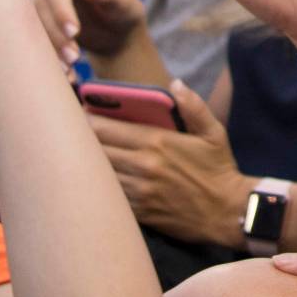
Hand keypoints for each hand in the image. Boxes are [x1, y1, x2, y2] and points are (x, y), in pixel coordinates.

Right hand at [31, 0, 146, 65]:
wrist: (114, 32)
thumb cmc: (122, 10)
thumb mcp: (123, 2)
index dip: (60, 8)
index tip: (74, 32)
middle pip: (40, 3)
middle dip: (55, 33)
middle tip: (74, 58)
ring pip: (30, 20)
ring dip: (48, 46)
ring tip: (69, 67)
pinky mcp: (33, 14)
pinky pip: (30, 34)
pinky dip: (46, 53)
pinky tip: (62, 71)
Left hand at [92, 79, 247, 248]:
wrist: (226, 212)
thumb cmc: (219, 169)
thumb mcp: (214, 133)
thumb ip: (194, 106)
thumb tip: (176, 84)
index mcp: (158, 142)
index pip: (108, 128)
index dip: (88, 119)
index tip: (79, 112)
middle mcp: (143, 165)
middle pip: (96, 150)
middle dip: (79, 139)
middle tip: (70, 132)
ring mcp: (138, 190)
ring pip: (97, 174)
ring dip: (85, 164)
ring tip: (75, 155)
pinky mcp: (137, 211)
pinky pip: (108, 196)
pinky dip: (98, 187)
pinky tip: (93, 181)